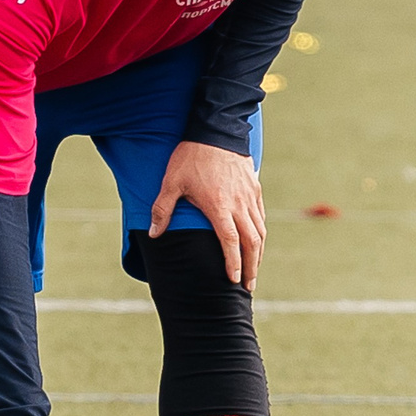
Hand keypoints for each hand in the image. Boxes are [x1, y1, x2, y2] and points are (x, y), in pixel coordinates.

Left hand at [149, 140, 265, 288]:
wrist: (216, 129)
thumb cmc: (191, 156)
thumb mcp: (171, 182)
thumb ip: (162, 209)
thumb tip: (154, 234)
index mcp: (219, 206)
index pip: (230, 242)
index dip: (233, 263)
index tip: (233, 280)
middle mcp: (239, 204)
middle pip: (251, 242)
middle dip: (251, 267)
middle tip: (248, 286)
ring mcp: (249, 196)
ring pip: (260, 231)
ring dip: (258, 254)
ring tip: (254, 271)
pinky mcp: (254, 187)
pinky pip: (261, 216)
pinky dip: (260, 233)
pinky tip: (257, 241)